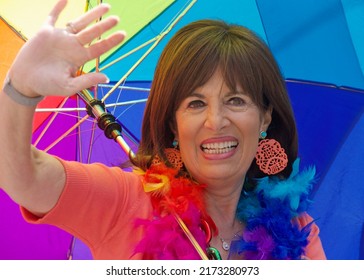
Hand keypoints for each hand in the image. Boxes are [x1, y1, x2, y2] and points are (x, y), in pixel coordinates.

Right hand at [7, 0, 124, 97]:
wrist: (26, 81)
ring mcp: (60, 38)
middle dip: (104, 25)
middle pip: (92, 33)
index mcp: (78, 58)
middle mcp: (72, 46)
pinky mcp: (44, 32)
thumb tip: (106, 77)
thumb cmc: (47, 86)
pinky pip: (52, 16)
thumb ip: (86, 81)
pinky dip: (58, 7)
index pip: (98, 48)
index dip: (111, 41)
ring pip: (79, 23)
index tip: (123, 34)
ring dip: (91, 14)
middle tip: (117, 18)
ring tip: (106, 7)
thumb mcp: (68, 86)